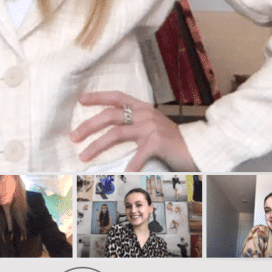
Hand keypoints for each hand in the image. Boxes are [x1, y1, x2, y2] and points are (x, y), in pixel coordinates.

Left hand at [70, 91, 196, 171]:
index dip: (98, 97)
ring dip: (97, 145)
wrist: (198, 147)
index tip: (80, 100)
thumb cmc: (172, 140)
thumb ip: (135, 125)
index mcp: (143, 108)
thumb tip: (109, 132)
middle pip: (110, 115)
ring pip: (116, 133)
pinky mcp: (158, 142)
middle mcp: (145, 114)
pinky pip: (137, 155)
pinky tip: (121, 175)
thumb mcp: (153, 126)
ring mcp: (151, 127)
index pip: (117, 97)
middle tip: (73, 136)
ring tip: (84, 155)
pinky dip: (128, 166)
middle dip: (89, 126)